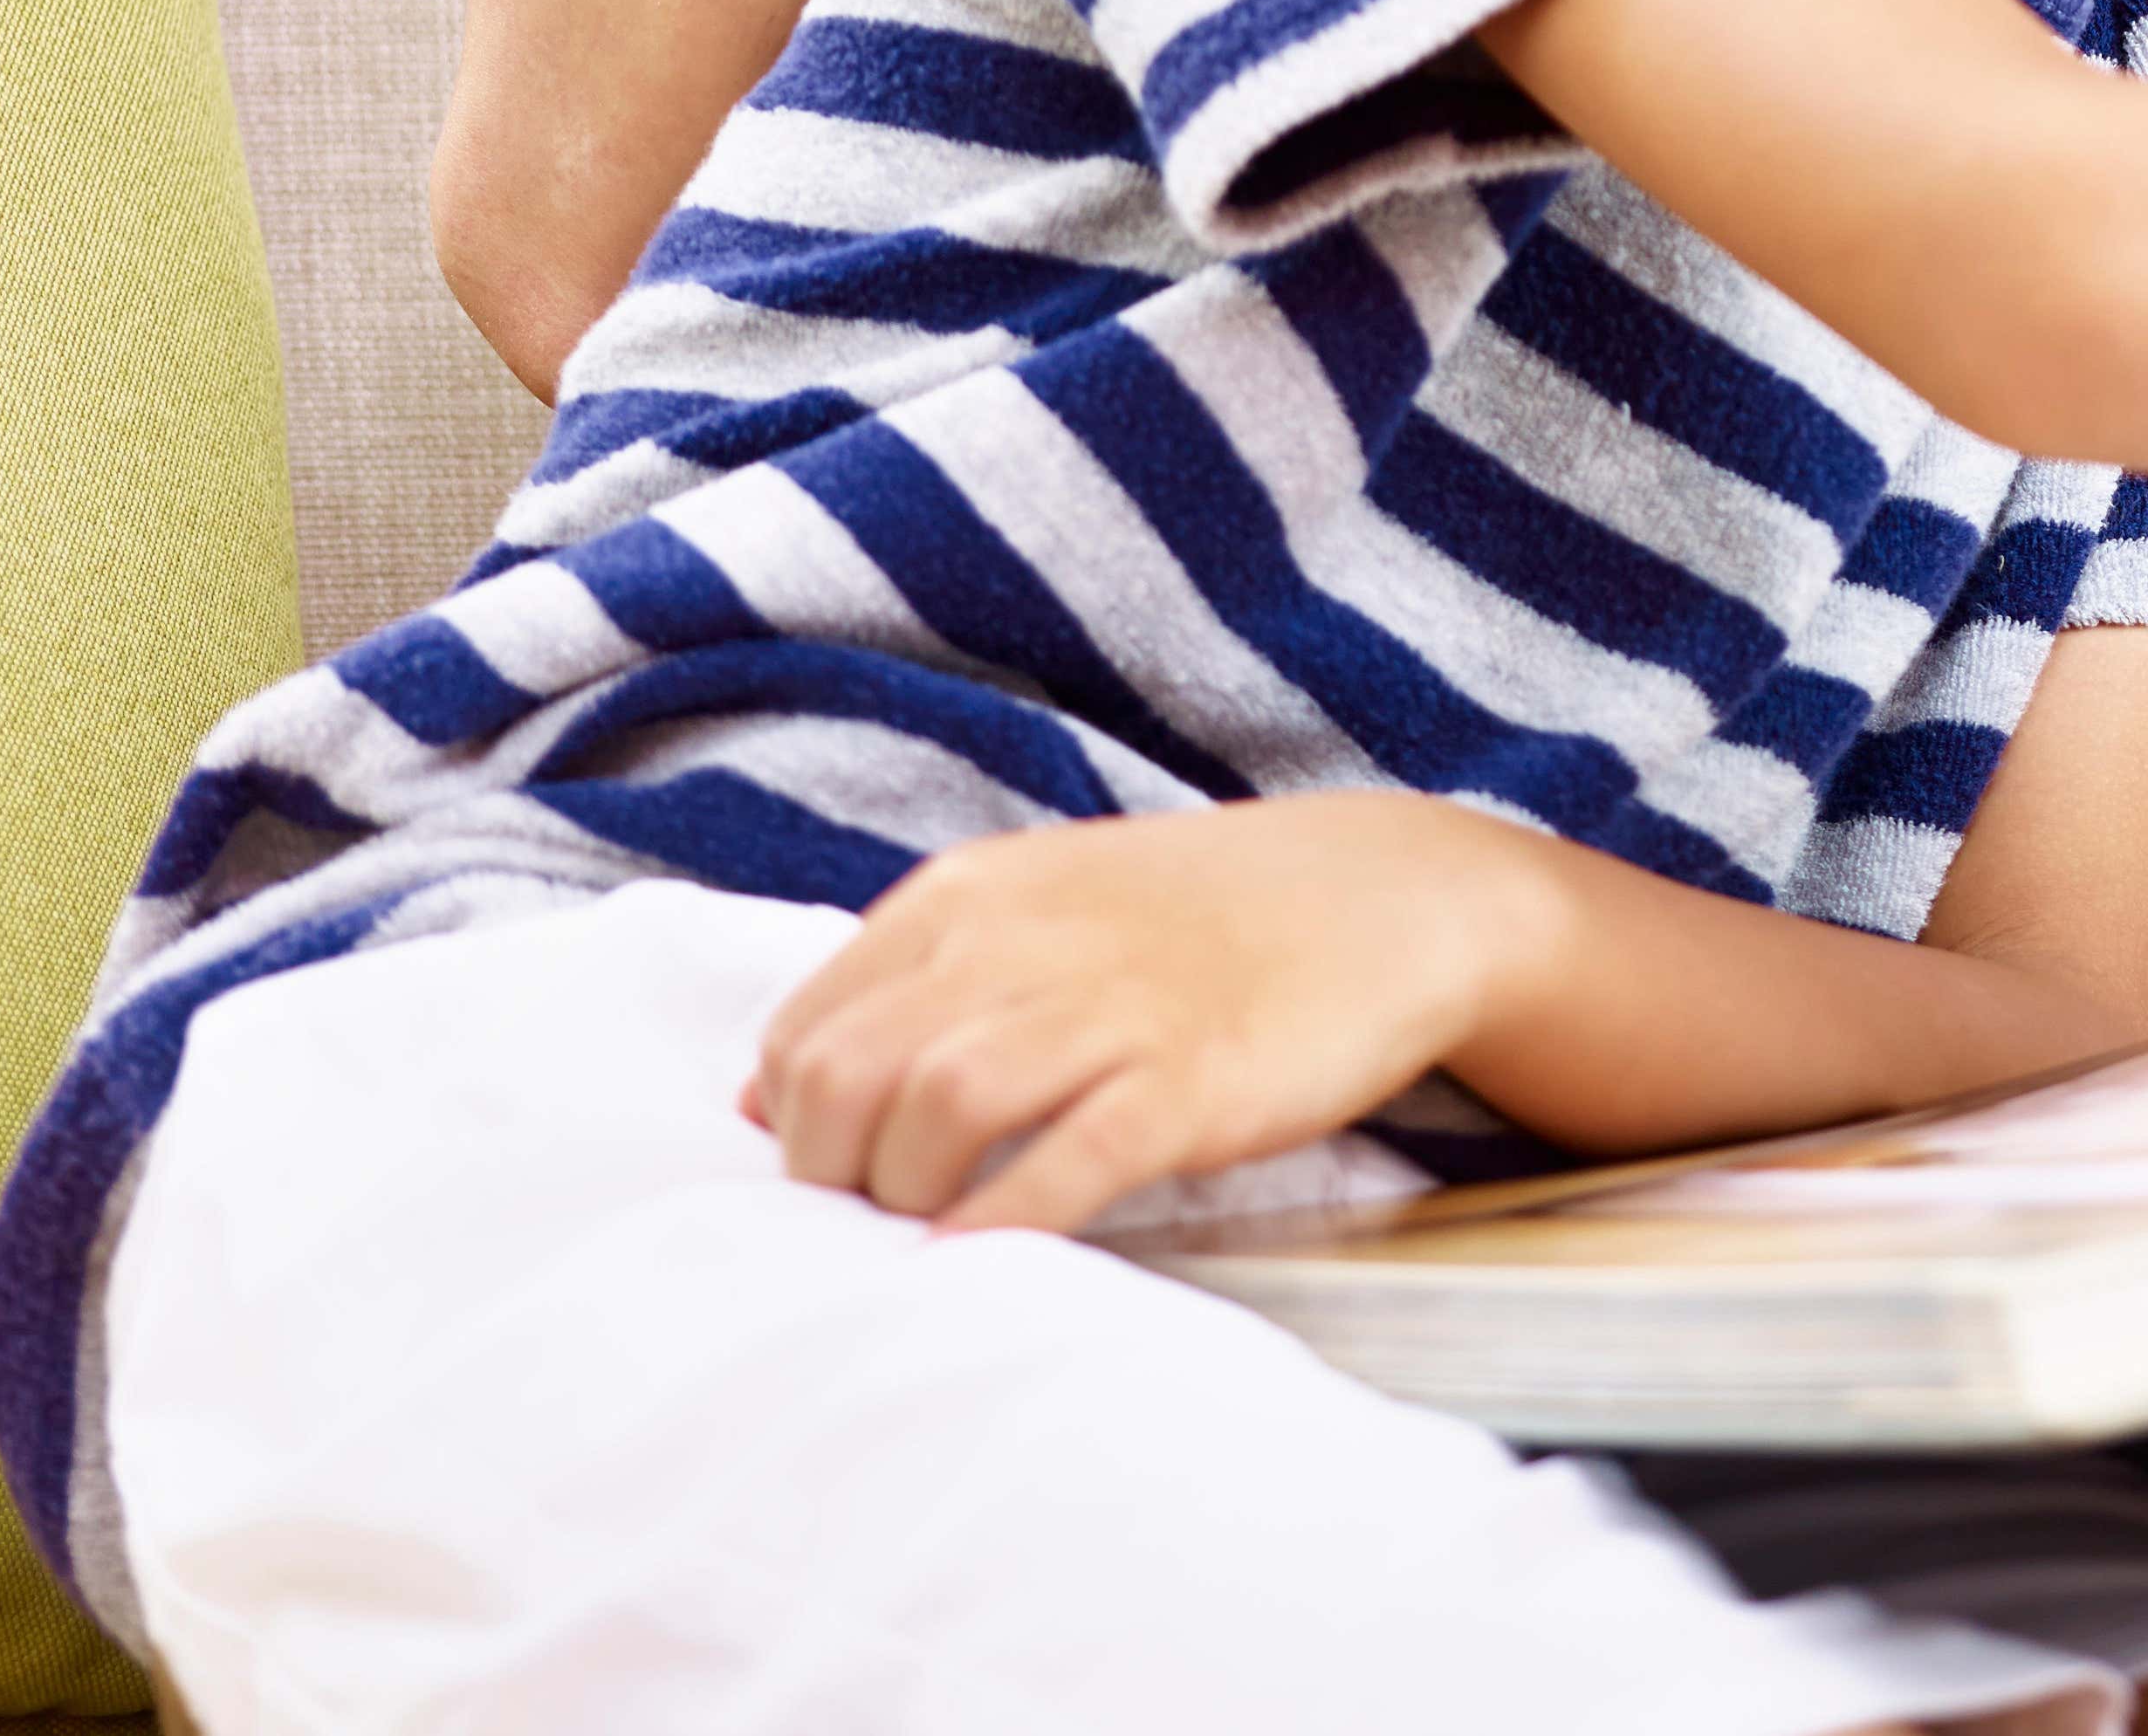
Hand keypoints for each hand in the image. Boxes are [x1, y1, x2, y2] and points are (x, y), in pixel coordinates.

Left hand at [748, 794, 1543, 1235]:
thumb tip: (762, 1099)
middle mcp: (1022, 940)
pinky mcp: (1188, 1082)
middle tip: (873, 1212)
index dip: (795, 1118)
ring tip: (932, 1224)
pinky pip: (1060, 1166)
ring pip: (935, 1114)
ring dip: (908, 1196)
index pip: (806, 1026)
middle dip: (834, 1171)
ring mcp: (1108, 1010)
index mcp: (970, 894)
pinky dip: (1002, 1223)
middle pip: (850, 1078)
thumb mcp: (1037, 908)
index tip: (837, 1164)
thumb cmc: (1196, 921)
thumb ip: (909, 982)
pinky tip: (986, 1254)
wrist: (1384, 899)